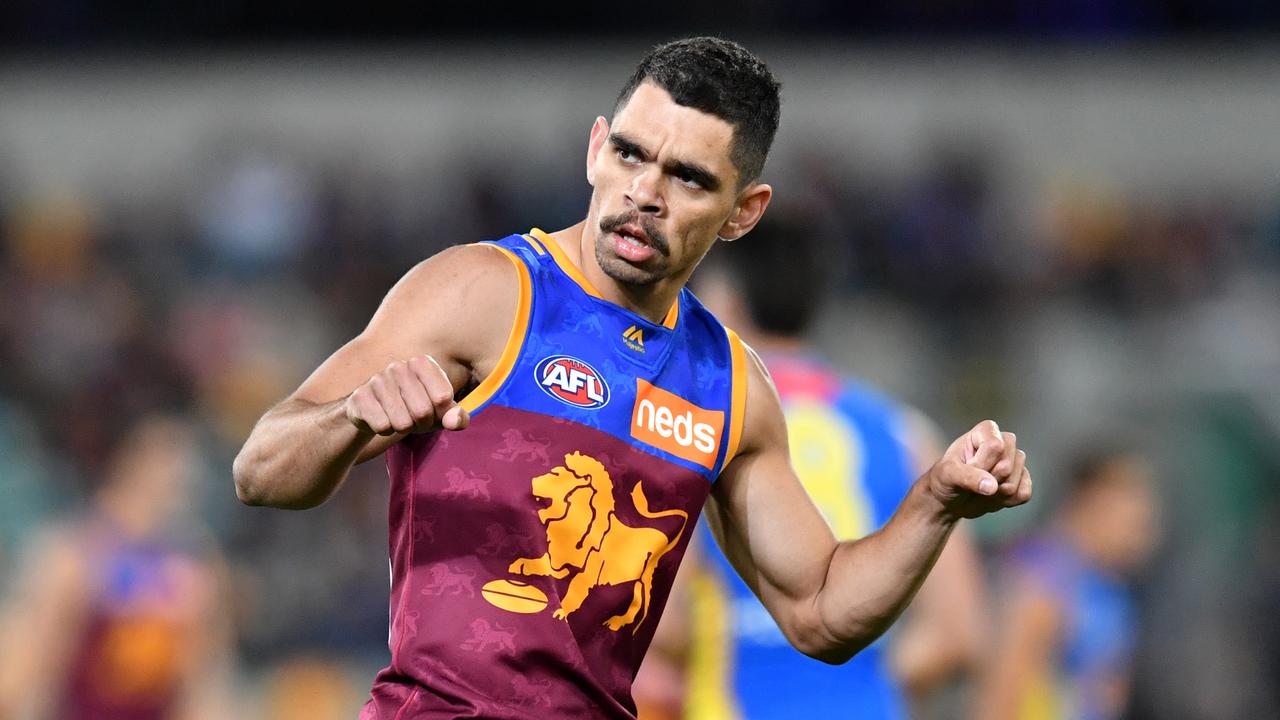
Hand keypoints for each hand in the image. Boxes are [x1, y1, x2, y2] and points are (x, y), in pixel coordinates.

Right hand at [344, 355, 468, 435]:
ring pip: (402, 423)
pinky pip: (382, 426)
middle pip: (423, 412)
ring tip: (397, 418)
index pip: (443, 397)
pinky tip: (381, 418)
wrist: (372, 412)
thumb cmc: (413, 409)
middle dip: (421, 424)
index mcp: (422, 363)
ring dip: (402, 429)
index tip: (432, 410)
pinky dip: (385, 431)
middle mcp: (399, 366)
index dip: (440, 413)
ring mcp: (377, 380)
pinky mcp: (359, 397)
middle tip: (413, 418)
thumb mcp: (440, 413)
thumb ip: (457, 417)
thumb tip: (455, 420)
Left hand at [925, 420, 1029, 518]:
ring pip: (1015, 482)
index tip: (966, 467)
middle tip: (973, 480)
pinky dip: (1007, 501)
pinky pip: (1024, 494)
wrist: (950, 499)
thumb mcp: (948, 474)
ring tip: (981, 489)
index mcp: (986, 430)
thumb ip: (968, 477)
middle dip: (987, 480)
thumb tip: (993, 486)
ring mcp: (1015, 461)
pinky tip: (993, 496)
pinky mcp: (1022, 480)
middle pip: (1007, 466)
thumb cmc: (945, 479)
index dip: (981, 464)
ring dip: (995, 493)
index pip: (996, 446)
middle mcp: (1005, 442)